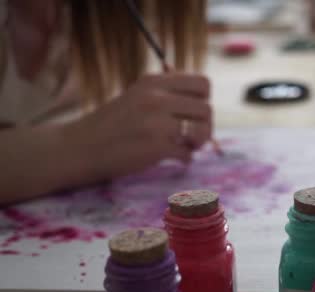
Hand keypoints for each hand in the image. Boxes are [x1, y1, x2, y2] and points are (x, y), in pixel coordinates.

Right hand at [70, 73, 211, 178]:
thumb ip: (167, 94)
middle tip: (191, 136)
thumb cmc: (112, 124)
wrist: (79, 148)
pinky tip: (174, 158)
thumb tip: (205, 103)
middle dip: (205, 125)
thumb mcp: (137, 96)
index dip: (204, 100)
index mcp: (154, 81)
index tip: (191, 113)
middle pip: (207, 109)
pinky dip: (184, 158)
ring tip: (186, 146)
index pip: (203, 83)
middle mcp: (156, 97)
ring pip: (202, 130)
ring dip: (199, 142)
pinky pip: (187, 153)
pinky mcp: (155, 147)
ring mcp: (156, 122)